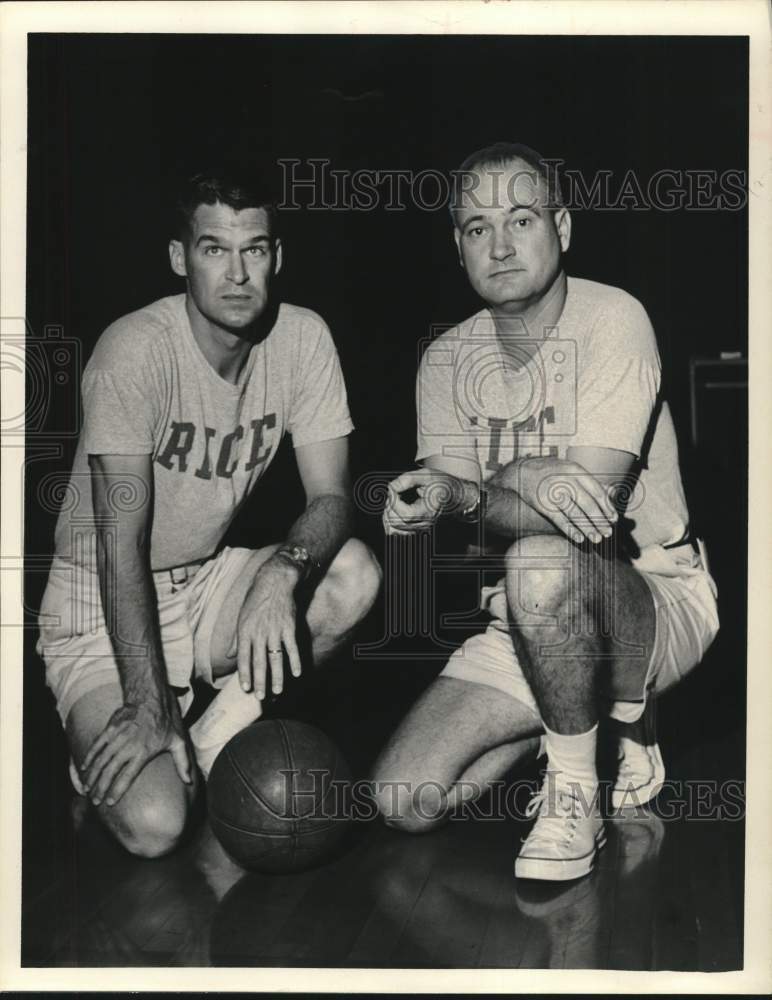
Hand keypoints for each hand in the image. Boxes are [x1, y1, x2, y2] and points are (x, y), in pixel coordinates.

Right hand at [81, 696, 191, 806]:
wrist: (150, 699)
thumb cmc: (164, 722)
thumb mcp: (177, 741)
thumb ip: (182, 762)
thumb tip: (188, 781)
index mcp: (143, 752)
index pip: (127, 776)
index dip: (117, 790)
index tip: (110, 803)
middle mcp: (128, 746)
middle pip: (110, 771)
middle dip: (100, 788)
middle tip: (94, 801)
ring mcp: (117, 737)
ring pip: (101, 760)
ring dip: (92, 776)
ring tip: (86, 789)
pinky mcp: (110, 728)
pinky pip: (97, 745)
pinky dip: (89, 757)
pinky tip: (84, 768)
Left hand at [227, 555, 301, 699]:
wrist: (275, 581)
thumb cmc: (256, 599)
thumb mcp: (241, 617)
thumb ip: (237, 639)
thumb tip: (228, 656)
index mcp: (245, 630)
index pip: (243, 657)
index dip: (244, 674)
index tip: (245, 688)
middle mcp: (259, 632)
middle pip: (259, 661)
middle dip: (260, 681)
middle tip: (260, 696)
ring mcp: (275, 630)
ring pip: (276, 658)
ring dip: (277, 676)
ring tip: (278, 690)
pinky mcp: (289, 627)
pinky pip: (292, 648)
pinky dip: (295, 661)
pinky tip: (296, 673)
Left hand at [382, 468, 466, 535]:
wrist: (451, 494)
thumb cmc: (441, 484)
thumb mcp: (427, 474)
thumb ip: (409, 479)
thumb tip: (391, 487)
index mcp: (430, 511)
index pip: (406, 515)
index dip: (395, 501)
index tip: (393, 488)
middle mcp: (424, 524)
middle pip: (397, 522)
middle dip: (390, 505)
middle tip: (395, 491)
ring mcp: (417, 528)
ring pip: (392, 529)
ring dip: (388, 512)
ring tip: (394, 499)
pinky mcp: (412, 529)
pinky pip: (394, 531)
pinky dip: (388, 519)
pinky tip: (392, 507)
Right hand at [514, 456, 617, 543]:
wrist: (521, 472)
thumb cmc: (552, 472)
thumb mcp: (571, 471)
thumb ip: (591, 481)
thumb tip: (614, 492)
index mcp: (575, 471)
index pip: (596, 491)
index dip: (607, 506)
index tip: (614, 519)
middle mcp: (565, 480)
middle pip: (588, 503)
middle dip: (600, 520)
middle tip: (609, 532)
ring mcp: (553, 492)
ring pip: (575, 513)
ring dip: (588, 527)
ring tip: (597, 538)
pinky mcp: (543, 504)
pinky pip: (559, 519)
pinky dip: (570, 530)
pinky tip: (579, 538)